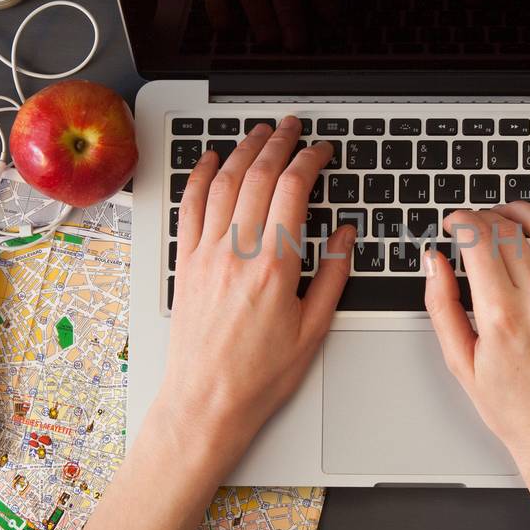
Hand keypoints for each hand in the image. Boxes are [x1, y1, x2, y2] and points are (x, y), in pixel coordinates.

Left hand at [157, 116, 355, 450]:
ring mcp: (206, 255)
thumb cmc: (260, 375)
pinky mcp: (186, 264)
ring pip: (223, 184)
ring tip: (259, 133)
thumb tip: (343, 233)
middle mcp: (237, 253)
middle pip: (257, 176)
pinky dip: (199, 177)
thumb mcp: (314, 328)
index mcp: (275, 267)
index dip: (310, 161)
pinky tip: (208, 161)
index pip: (293, 191)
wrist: (207, 402)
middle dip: (278, 143)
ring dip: (242, 150)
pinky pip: (190, 208)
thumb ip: (333, 274)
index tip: (321, 151)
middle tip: (292, 127)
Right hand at [422, 192, 529, 483]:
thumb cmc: (516, 411)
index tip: (453, 222)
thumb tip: (434, 262)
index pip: (477, 239)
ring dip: (522, 211)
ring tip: (508, 214)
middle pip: (508, 230)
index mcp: (501, 315)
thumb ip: (442, 306)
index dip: (460, 220)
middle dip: (483, 217)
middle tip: (473, 225)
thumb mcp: (461, 364)